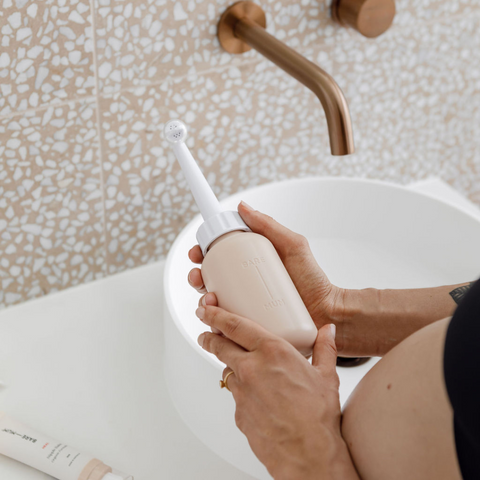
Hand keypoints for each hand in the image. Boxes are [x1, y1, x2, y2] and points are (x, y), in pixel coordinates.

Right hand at [188, 201, 344, 337]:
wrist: (328, 312)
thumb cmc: (313, 281)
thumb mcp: (292, 246)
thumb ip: (270, 225)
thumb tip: (243, 206)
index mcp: (250, 265)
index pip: (219, 257)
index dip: (202, 253)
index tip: (198, 252)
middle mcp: (245, 286)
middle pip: (210, 280)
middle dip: (196, 277)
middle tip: (199, 277)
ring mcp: (246, 307)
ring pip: (214, 304)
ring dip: (202, 300)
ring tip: (210, 299)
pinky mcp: (250, 327)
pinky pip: (226, 326)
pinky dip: (214, 324)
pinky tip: (215, 322)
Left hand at [195, 305, 358, 479]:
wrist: (308, 455)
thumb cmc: (317, 417)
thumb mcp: (326, 376)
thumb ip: (324, 348)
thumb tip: (328, 332)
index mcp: (272, 352)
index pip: (235, 326)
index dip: (216, 315)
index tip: (207, 309)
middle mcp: (252, 368)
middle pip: (220, 346)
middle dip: (209, 337)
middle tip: (206, 333)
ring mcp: (242, 392)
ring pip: (227, 371)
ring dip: (229, 366)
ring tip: (240, 368)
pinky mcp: (238, 412)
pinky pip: (236, 396)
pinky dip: (242, 392)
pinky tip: (257, 397)